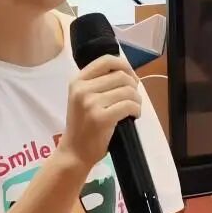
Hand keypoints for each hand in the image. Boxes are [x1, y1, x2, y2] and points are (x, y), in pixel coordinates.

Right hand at [62, 54, 141, 169]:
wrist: (74, 152)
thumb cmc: (82, 125)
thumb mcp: (82, 98)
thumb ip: (98, 83)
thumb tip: (127, 73)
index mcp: (78, 81)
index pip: (106, 60)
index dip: (124, 65)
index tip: (131, 77)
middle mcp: (82, 89)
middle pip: (120, 75)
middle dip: (133, 86)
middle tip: (133, 98)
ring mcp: (91, 103)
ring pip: (127, 91)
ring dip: (137, 99)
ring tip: (133, 108)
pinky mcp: (101, 118)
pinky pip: (129, 105)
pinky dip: (136, 110)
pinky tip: (133, 116)